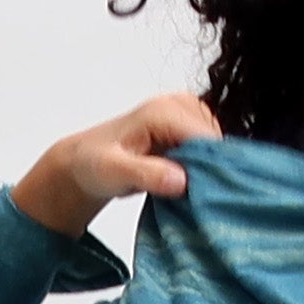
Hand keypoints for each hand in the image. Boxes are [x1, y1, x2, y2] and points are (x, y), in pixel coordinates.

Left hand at [11, 94, 221, 236]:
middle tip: (197, 198)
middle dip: (213, 171)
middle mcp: (178, 105)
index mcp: (164, 111)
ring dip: (209, 171)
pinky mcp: (188, 127)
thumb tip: (181, 181)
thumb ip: (147, 174)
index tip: (208, 197)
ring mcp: (185, 114)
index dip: (215, 169)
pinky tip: (190, 183)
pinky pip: (210, 149)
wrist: (86, 160)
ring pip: (217, 147)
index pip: (208, 140)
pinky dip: (205, 168)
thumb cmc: (95, 164)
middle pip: (217, 142)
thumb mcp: (114, 172)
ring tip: (190, 191)